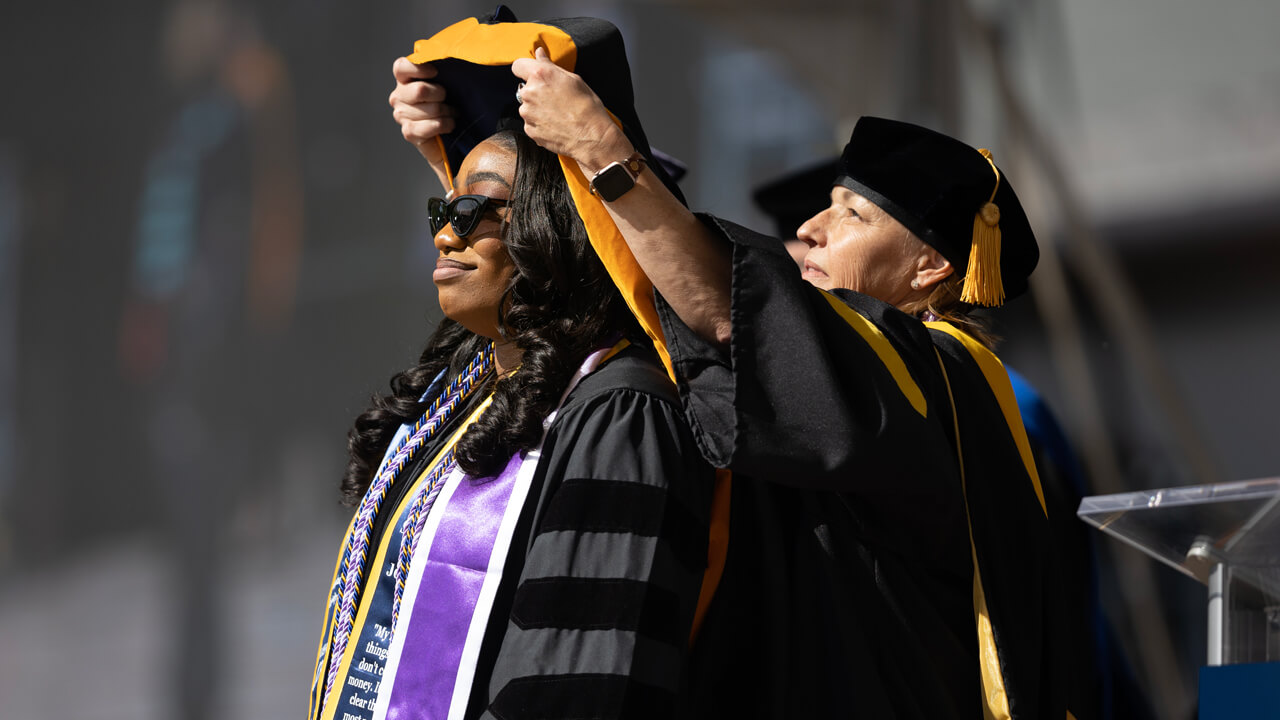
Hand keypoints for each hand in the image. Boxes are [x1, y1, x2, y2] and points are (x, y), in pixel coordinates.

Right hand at [389, 57, 454, 188]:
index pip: (401, 67)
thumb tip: (452, 50)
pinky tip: (449, 124)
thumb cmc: (451, 102)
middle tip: (449, 99)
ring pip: (430, 109)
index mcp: (404, 79)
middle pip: (420, 90)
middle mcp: (399, 96)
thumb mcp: (448, 80)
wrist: (452, 135)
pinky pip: (430, 126)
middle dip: (441, 95)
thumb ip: (444, 66)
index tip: (436, 72)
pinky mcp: (409, 132)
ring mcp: (401, 115)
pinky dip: (445, 124)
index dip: (418, 68)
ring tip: (451, 113)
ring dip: (447, 112)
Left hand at [511, 47, 630, 172]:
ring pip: (527, 106)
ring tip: (558, 114)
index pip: (518, 65)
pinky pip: (531, 122)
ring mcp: (527, 113)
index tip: (532, 73)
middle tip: (555, 98)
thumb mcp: (574, 79)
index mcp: (540, 75)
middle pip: (525, 88)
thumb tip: (539, 55)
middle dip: (537, 91)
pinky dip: (540, 123)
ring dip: (538, 108)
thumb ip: (550, 66)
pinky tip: (555, 124)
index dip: (525, 69)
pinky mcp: (529, 130)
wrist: (591, 137)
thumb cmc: (587, 108)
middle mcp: (529, 93)